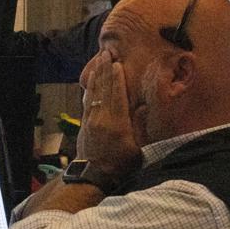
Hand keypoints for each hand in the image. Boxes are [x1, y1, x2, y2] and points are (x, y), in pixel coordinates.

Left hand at [77, 51, 141, 182]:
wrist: (93, 175)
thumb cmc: (119, 165)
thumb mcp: (137, 149)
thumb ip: (141, 127)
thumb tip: (145, 107)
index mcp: (116, 122)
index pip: (117, 94)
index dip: (117, 77)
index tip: (118, 63)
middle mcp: (102, 117)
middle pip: (104, 88)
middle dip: (105, 69)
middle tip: (106, 53)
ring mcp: (91, 119)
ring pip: (94, 91)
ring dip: (97, 74)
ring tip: (99, 60)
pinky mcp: (84, 123)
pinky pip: (87, 100)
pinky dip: (90, 87)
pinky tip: (91, 80)